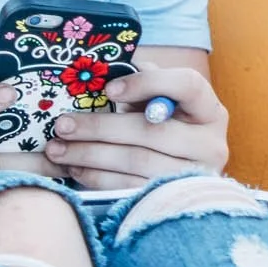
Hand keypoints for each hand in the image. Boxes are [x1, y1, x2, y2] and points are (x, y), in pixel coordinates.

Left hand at [40, 62, 228, 190]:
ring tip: (57, 148)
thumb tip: (99, 67)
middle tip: (63, 124)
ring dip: (90, 155)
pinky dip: (97, 177)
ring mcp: (194, 176)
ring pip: (137, 163)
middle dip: (100, 127)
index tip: (108, 90)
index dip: (147, 84)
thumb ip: (140, 81)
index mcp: (209, 109)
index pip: (187, 86)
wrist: (178, 171)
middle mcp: (210, 144)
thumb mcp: (157, 100)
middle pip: (152, 132)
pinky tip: (74, 167)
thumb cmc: (162, 125)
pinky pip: (130, 188)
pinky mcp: (172, 200)